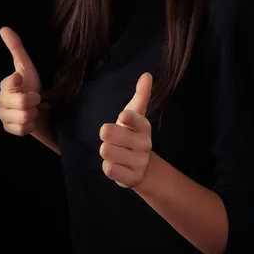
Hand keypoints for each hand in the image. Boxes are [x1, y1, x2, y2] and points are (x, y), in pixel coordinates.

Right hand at [0, 27, 41, 135]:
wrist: (42, 110)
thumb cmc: (34, 86)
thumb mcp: (28, 67)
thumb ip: (16, 48)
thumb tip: (4, 28)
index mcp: (5, 84)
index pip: (10, 82)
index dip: (20, 82)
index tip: (23, 81)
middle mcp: (1, 100)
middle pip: (22, 102)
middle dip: (35, 100)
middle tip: (36, 98)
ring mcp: (4, 116)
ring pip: (24, 117)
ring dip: (34, 113)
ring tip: (33, 109)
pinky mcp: (9, 130)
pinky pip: (23, 130)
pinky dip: (31, 125)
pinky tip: (31, 121)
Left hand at [99, 72, 152, 188]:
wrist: (142, 167)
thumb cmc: (132, 134)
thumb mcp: (136, 114)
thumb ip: (141, 95)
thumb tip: (147, 75)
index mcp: (143, 126)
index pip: (135, 120)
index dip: (128, 118)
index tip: (123, 116)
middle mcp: (144, 144)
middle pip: (110, 134)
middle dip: (106, 135)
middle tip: (112, 137)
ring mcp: (139, 162)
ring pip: (107, 151)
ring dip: (107, 151)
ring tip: (116, 151)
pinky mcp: (131, 178)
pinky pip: (109, 169)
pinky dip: (108, 166)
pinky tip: (116, 164)